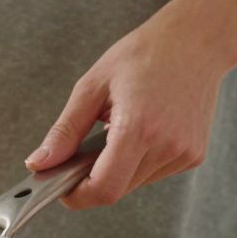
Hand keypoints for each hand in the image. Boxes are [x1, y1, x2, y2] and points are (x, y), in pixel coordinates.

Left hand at [25, 0, 236, 208]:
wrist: (196, 41)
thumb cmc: (143, 55)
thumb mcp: (92, 87)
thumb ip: (64, 131)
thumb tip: (39, 164)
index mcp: (139, 128)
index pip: (104, 189)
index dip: (77, 196)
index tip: (61, 187)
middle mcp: (167, 146)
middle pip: (117, 189)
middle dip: (91, 179)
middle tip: (81, 152)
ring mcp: (184, 153)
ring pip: (134, 183)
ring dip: (115, 169)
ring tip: (115, 130)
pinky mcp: (194, 155)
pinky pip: (153, 173)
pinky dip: (137, 162)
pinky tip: (139, 131)